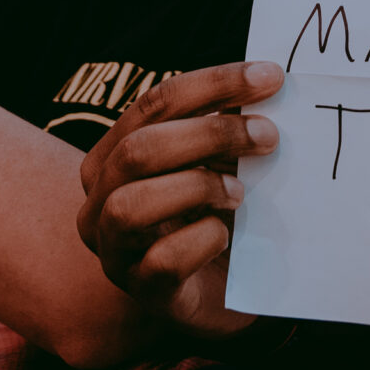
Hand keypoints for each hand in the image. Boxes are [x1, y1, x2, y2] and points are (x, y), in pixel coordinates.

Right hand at [77, 60, 280, 333]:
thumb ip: (226, 124)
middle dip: (209, 134)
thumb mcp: (218, 161)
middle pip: (139, 150)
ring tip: (240, 193)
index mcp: (112, 158)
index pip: (153, 105)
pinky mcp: (144, 292)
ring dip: (197, 187)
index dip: (212, 84)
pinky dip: (200, 241)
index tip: (269, 77)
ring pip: (131, 205)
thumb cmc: (216, 212)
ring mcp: (115, 251)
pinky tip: (226, 235)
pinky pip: (160, 263)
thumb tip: (265, 80)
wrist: (225, 290)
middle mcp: (99, 203)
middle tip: (268, 136)